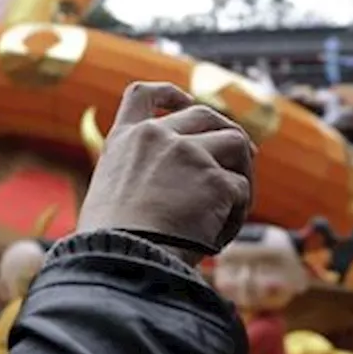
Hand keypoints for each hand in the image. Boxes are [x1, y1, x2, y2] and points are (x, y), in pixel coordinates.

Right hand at [78, 82, 254, 259]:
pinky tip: (219, 237)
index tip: (186, 100)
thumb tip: (167, 189)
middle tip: (244, 155)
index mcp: (124, 140)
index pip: (142, 93)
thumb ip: (135, 176)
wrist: (123, 260)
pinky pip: (242, 190)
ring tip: (235, 204)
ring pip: (236, 143)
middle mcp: (157, 137)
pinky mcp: (216, 180)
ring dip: (242, 171)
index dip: (169, 93)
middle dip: (227, 130)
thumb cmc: (111, 242)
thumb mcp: (108, 194)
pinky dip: (237, 213)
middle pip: (204, 113)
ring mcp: (188, 154)